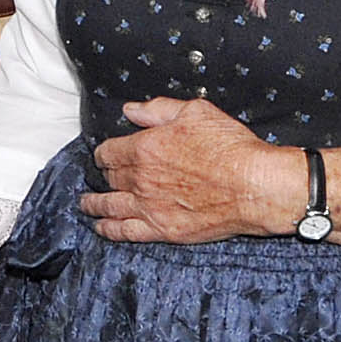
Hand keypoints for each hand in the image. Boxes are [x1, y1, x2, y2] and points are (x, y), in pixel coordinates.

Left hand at [81, 97, 297, 243]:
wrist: (254, 186)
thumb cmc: (230, 147)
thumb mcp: (195, 112)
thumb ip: (158, 110)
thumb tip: (131, 110)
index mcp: (146, 147)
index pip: (110, 151)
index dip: (103, 152)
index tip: (102, 154)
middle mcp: (142, 179)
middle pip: (111, 178)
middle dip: (102, 175)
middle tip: (98, 176)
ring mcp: (151, 207)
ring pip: (111, 206)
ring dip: (94, 204)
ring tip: (86, 204)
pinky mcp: (165, 230)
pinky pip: (127, 232)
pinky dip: (110, 230)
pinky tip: (102, 228)